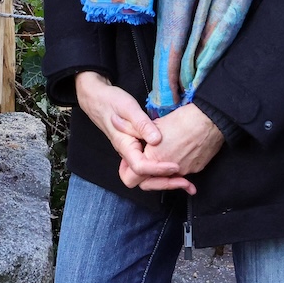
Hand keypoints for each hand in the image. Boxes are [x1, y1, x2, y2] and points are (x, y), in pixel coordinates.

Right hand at [73, 72, 175, 190]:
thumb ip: (142, 124)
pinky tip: (178, 168)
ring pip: (146, 177)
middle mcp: (128, 154)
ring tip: (185, 180)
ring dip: (165, 180)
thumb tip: (157, 140)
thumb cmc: (112, 102)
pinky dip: (163, 171)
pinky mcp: (138, 150)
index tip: (176, 165)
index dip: (158, 169)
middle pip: (142, 180)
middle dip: (164, 183)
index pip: (140, 167)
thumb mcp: (128, 108)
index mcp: (125, 146)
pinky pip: (150, 167)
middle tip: (184, 181)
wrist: (98, 99)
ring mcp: (133, 153)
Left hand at [130, 105, 224, 191]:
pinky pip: (184, 173)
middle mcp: (167, 171)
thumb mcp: (153, 122)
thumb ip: (132, 129)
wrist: (210, 121)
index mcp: (152, 159)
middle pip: (150, 183)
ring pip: (168, 178)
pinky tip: (181, 155)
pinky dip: (180, 167)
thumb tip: (115, 122)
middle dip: (147, 175)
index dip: (129, 170)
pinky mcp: (196, 169)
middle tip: (145, 166)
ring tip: (165, 159)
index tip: (130, 163)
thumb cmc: (182, 119)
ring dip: (165, 172)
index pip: (132, 177)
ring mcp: (183, 172)